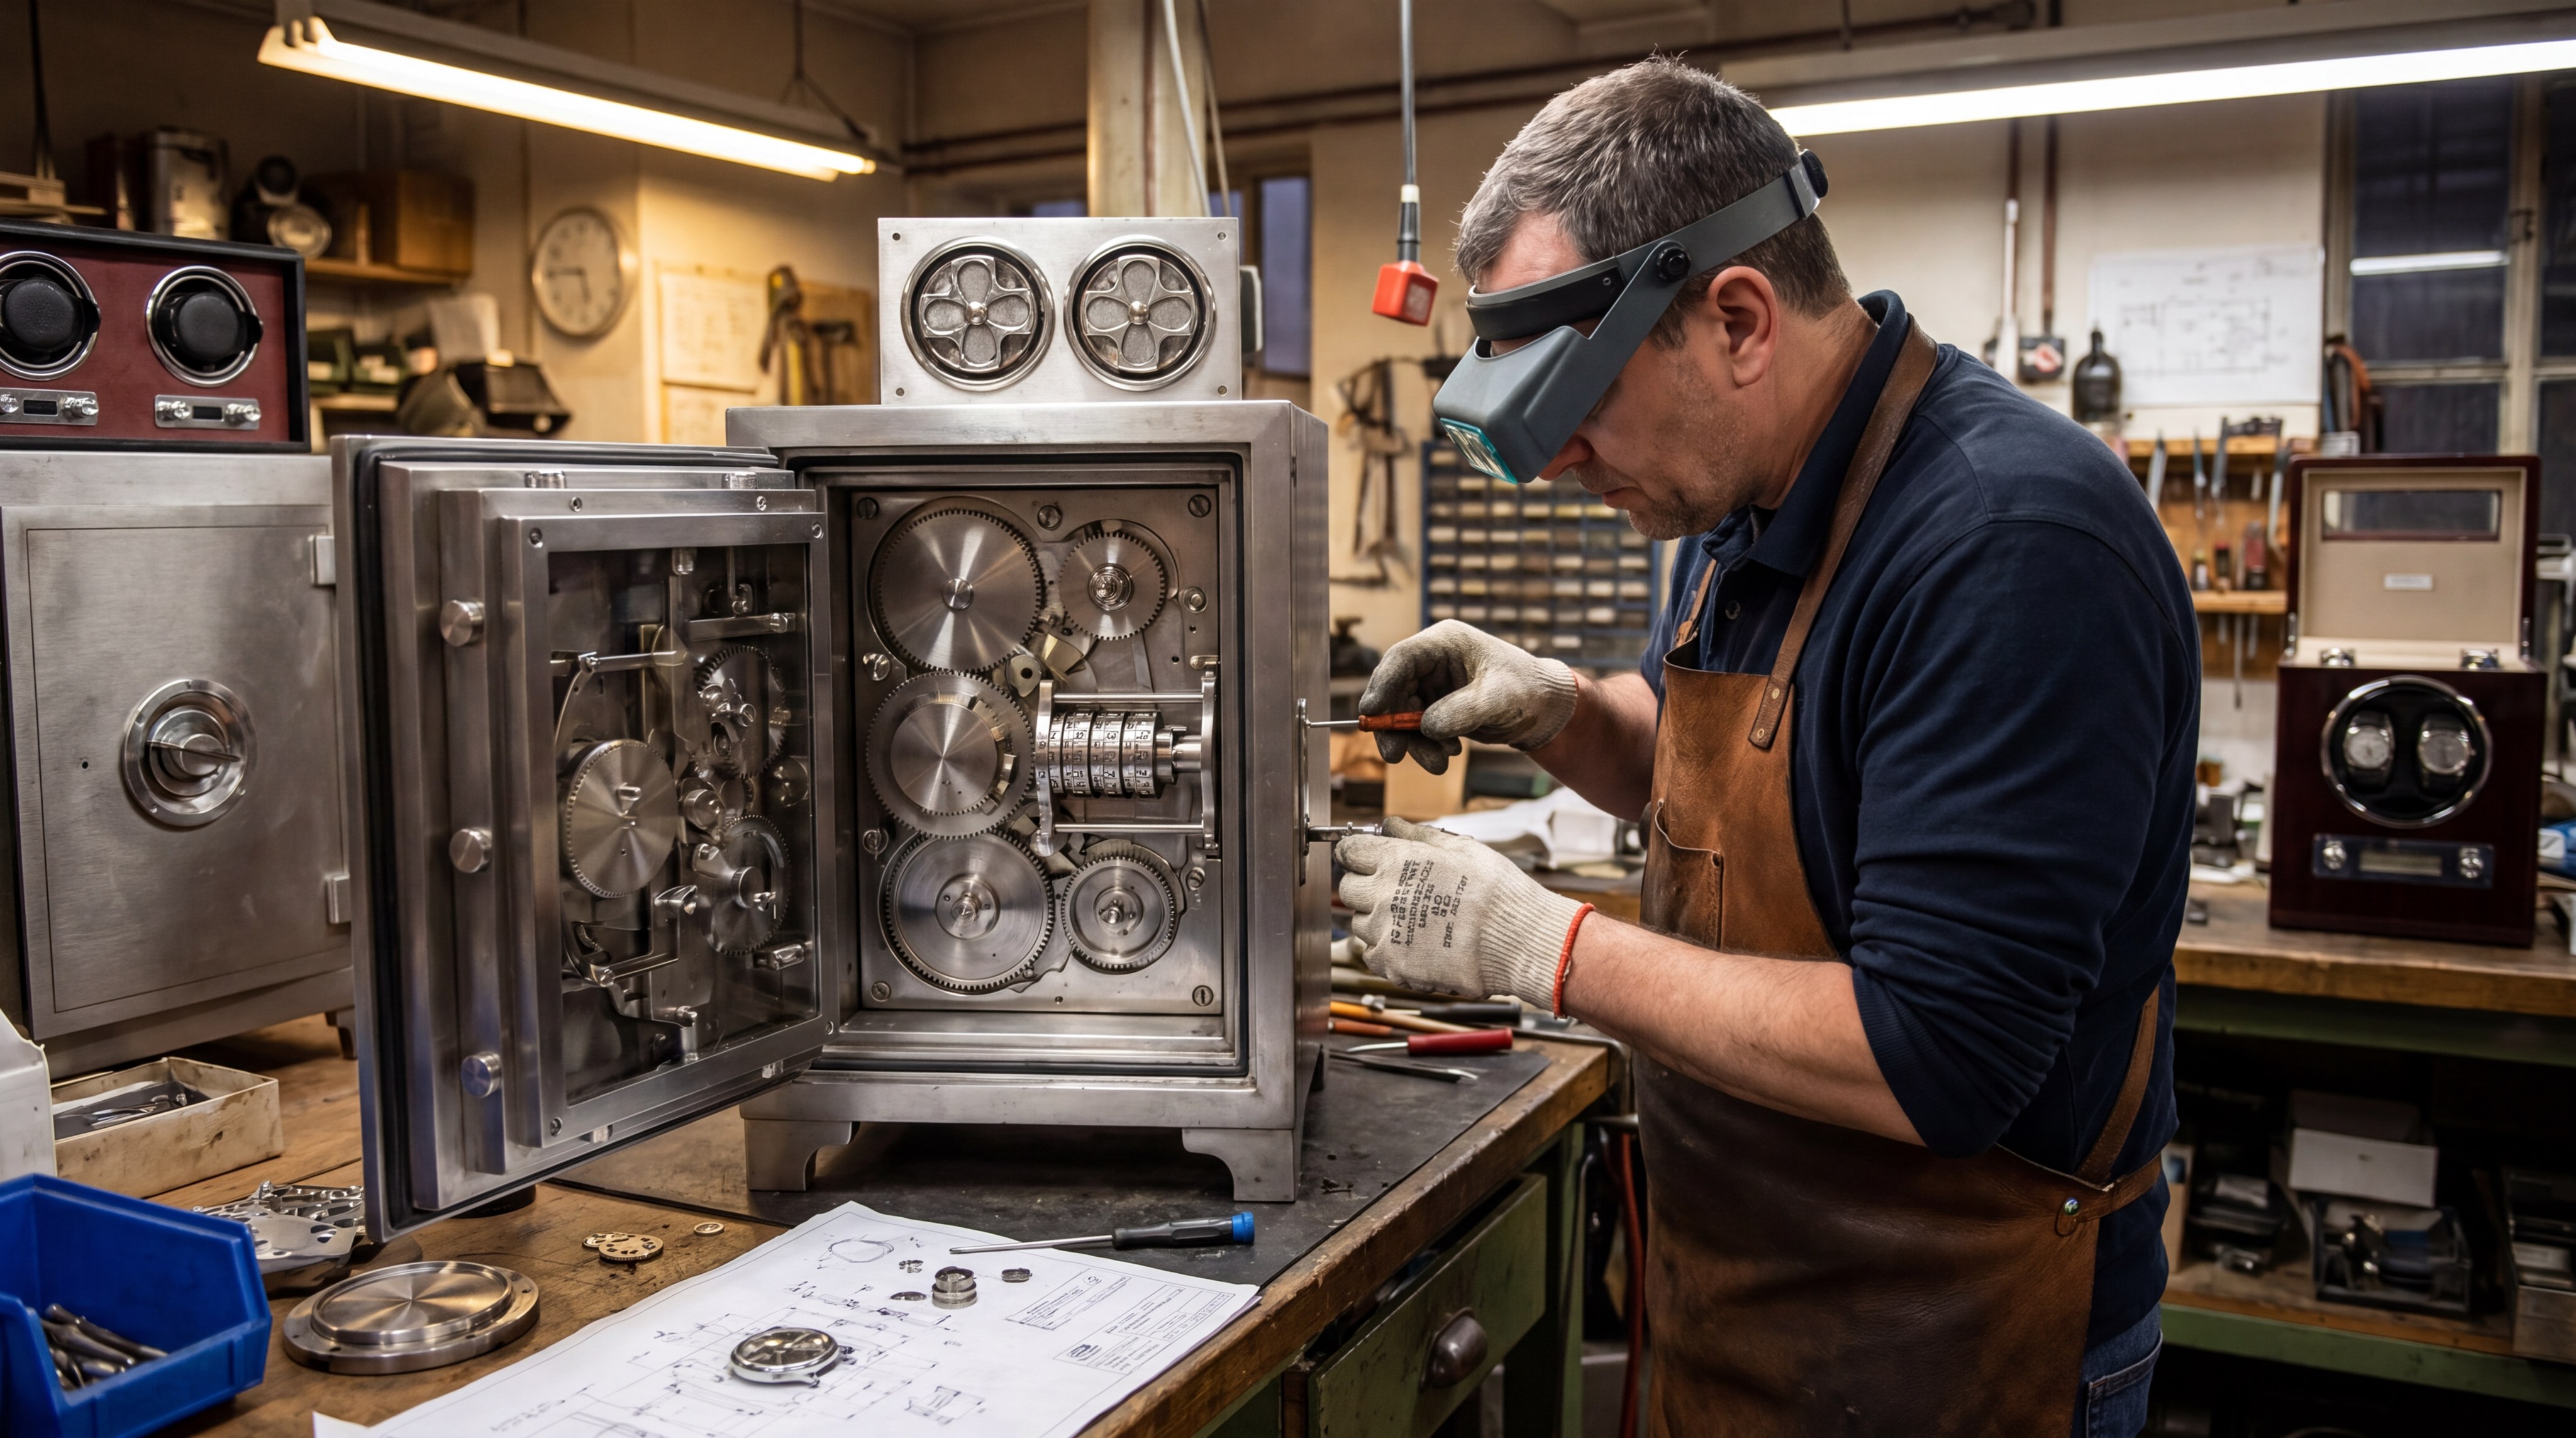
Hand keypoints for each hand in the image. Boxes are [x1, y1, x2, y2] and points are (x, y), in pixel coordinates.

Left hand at [1334, 818, 1587, 1009]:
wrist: (1517, 941)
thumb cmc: (1496, 891)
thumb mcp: (1461, 848)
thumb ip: (1417, 836)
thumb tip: (1390, 825)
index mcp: (1396, 861)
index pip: (1350, 852)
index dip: (1356, 854)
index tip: (1364, 858)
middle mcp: (1382, 895)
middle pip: (1348, 889)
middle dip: (1365, 887)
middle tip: (1395, 892)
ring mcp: (1385, 932)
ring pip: (1360, 924)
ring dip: (1378, 920)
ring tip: (1415, 921)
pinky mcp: (1392, 964)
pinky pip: (1373, 955)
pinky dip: (1387, 950)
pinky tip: (1416, 944)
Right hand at [1360, 620, 1579, 772]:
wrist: (1546, 710)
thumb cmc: (1528, 690)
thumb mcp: (1498, 699)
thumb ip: (1461, 711)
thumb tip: (1426, 727)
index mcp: (1445, 643)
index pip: (1401, 659)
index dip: (1381, 684)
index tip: (1370, 712)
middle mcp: (1434, 661)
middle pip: (1395, 690)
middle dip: (1393, 725)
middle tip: (1394, 755)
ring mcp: (1434, 686)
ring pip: (1404, 714)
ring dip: (1413, 743)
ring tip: (1437, 764)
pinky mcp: (1439, 708)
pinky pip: (1419, 729)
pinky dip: (1427, 746)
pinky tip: (1448, 755)